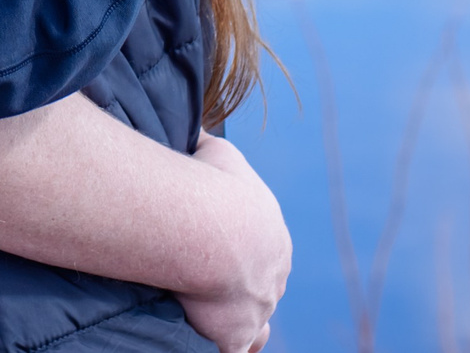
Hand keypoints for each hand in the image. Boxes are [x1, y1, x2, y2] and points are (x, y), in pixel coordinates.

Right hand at [174, 133, 288, 352]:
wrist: (207, 226)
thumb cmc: (210, 185)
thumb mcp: (216, 153)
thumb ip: (209, 150)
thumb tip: (196, 138)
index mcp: (273, 240)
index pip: (260, 252)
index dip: (238, 253)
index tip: (215, 248)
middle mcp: (273, 279)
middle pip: (258, 290)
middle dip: (237, 289)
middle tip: (206, 282)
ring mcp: (256, 311)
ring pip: (254, 330)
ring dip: (236, 325)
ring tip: (210, 319)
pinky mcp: (233, 336)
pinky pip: (233, 352)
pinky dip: (218, 347)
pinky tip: (198, 340)